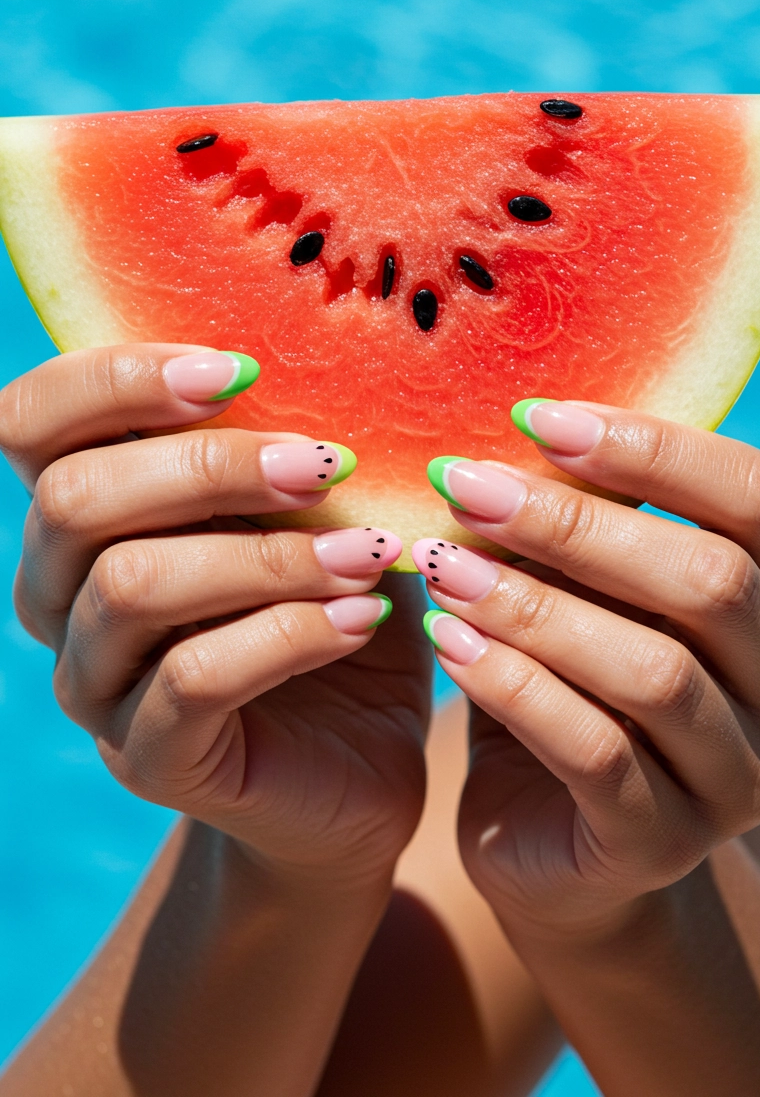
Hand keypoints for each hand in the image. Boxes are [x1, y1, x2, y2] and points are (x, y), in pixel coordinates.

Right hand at [1, 345, 430, 887]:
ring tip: (366, 552)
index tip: (239, 370)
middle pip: (74, 500)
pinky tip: (362, 618)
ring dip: (264, 557)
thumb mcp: (309, 511)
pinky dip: (287, 634)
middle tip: (326, 464)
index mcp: (82, 512)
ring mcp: (93, 682)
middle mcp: (59, 593)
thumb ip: (283, 440)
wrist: (355, 769)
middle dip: (207, 467)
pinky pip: (192, 679)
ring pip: (132, 588)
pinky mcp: (146, 757)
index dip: (115, 379)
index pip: (30, 420)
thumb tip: (318, 349)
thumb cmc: (330, 607)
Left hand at [413, 401, 759, 936]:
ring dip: (535, 605)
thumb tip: (514, 423)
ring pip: (656, 672)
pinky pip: (597, 753)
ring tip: (444, 563)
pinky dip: (516, 686)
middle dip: (579, 523)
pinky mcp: (661, 843)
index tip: (536, 416)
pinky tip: (448, 640)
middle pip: (711, 581)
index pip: (755, 500)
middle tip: (468, 485)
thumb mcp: (575, 590)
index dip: (655, 449)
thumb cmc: (561, 683)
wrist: (544, 840)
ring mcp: (732, 776)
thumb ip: (575, 521)